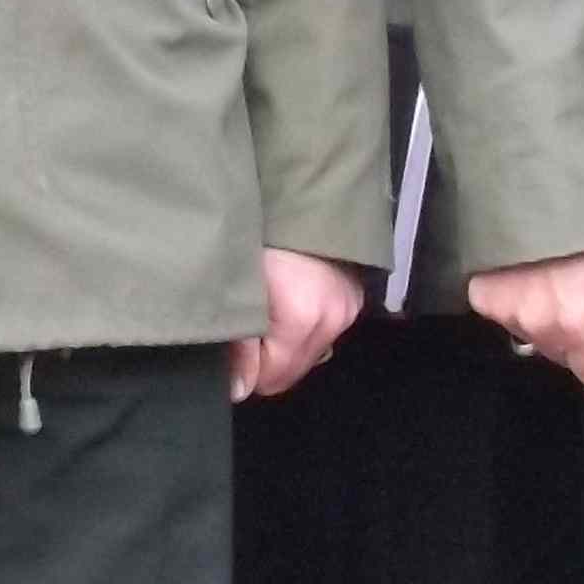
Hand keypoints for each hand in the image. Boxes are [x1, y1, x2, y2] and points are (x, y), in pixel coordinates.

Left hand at [231, 249, 363, 401]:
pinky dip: (302, 329)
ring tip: (264, 312)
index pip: (272, 378)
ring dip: (284, 345)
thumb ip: (239, 342)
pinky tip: (287, 305)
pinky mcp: (354, 300)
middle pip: (292, 371)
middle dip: (265, 360)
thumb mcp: (240, 288)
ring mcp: (348, 310)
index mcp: (303, 318)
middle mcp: (333, 320)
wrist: (300, 194)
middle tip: (243, 330)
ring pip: (307, 353)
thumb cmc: (261, 236)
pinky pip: (322, 334)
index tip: (230, 348)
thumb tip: (238, 389)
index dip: (245, 370)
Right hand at [464, 248, 583, 389]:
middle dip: (574, 338)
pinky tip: (524, 281)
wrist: (536, 189)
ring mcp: (507, 316)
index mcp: (579, 326)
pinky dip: (516, 306)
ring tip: (551, 284)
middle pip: (563, 357)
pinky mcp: (483, 300)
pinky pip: (506, 319)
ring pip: (535, 340)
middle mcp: (541, 329)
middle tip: (577, 297)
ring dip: (544, 322)